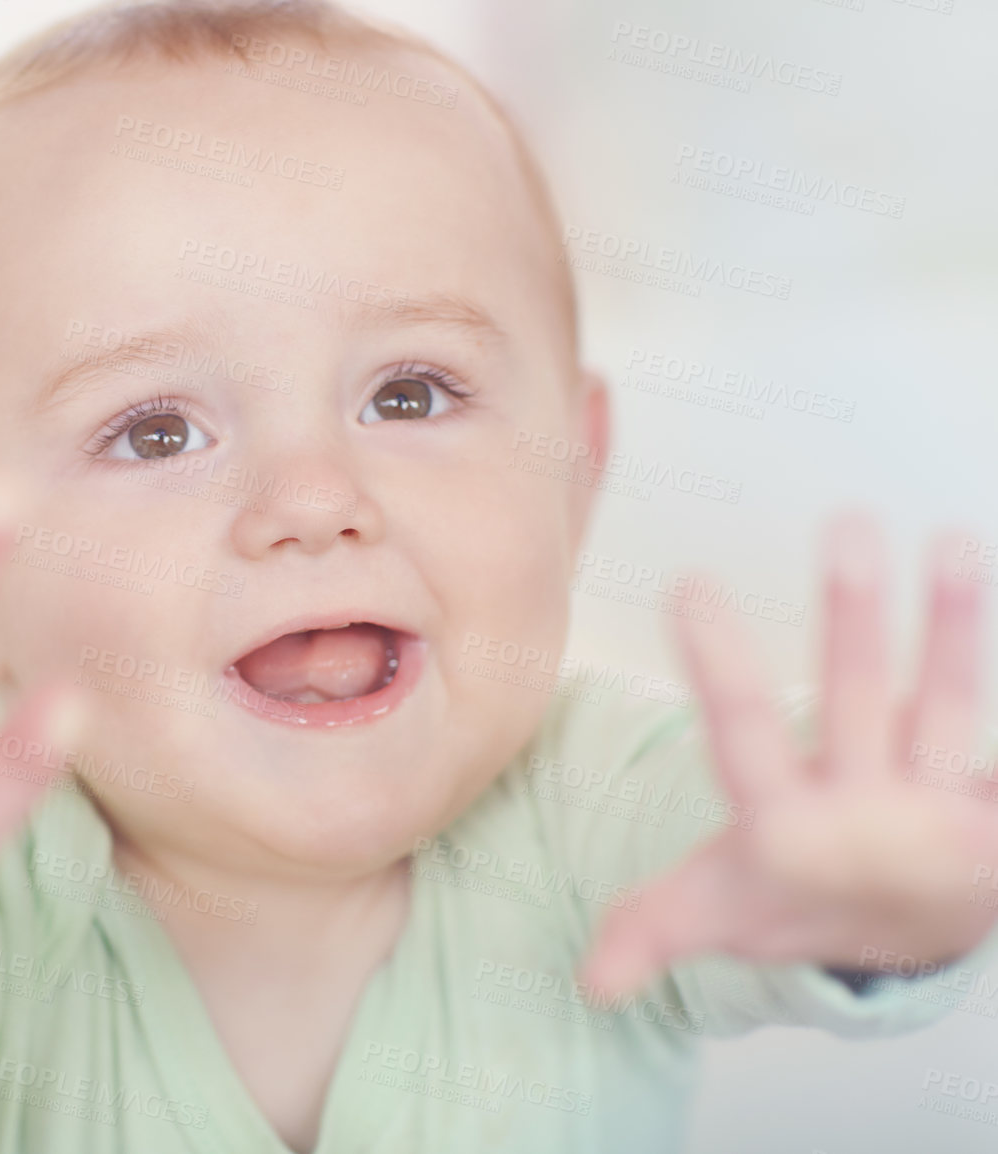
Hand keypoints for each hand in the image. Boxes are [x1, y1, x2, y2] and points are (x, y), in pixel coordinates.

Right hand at [582, 513, 996, 996]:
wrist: (913, 944)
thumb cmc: (799, 899)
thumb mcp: (715, 915)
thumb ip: (649, 930)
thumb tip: (590, 985)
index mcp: (787, 832)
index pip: (742, 736)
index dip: (717, 664)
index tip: (692, 586)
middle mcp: (869, 816)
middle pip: (861, 704)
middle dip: (855, 618)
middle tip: (848, 527)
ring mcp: (945, 809)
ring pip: (952, 709)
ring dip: (956, 627)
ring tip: (957, 540)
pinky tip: (990, 597)